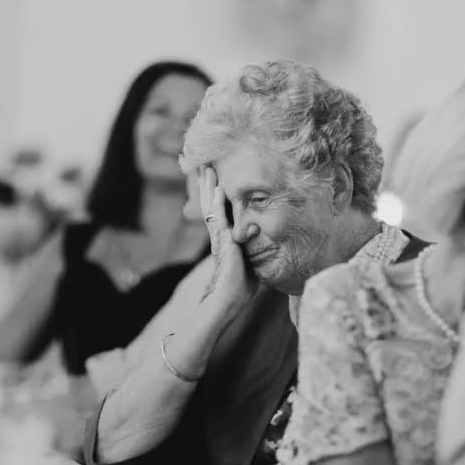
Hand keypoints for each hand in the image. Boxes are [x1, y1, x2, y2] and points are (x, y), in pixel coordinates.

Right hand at [198, 167, 257, 322]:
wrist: (230, 300)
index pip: (218, 210)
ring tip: (205, 167)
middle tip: (203, 164)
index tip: (212, 177)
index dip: (214, 193)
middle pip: (211, 202)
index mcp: (225, 237)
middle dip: (207, 183)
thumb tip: (261, 242)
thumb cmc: (240, 286)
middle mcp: (219, 233)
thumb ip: (254, 250)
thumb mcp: (251, 263)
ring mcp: (218, 236)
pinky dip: (216, 201)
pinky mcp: (222, 240)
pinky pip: (217, 216)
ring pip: (210, 205)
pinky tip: (216, 187)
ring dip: (208, 186)